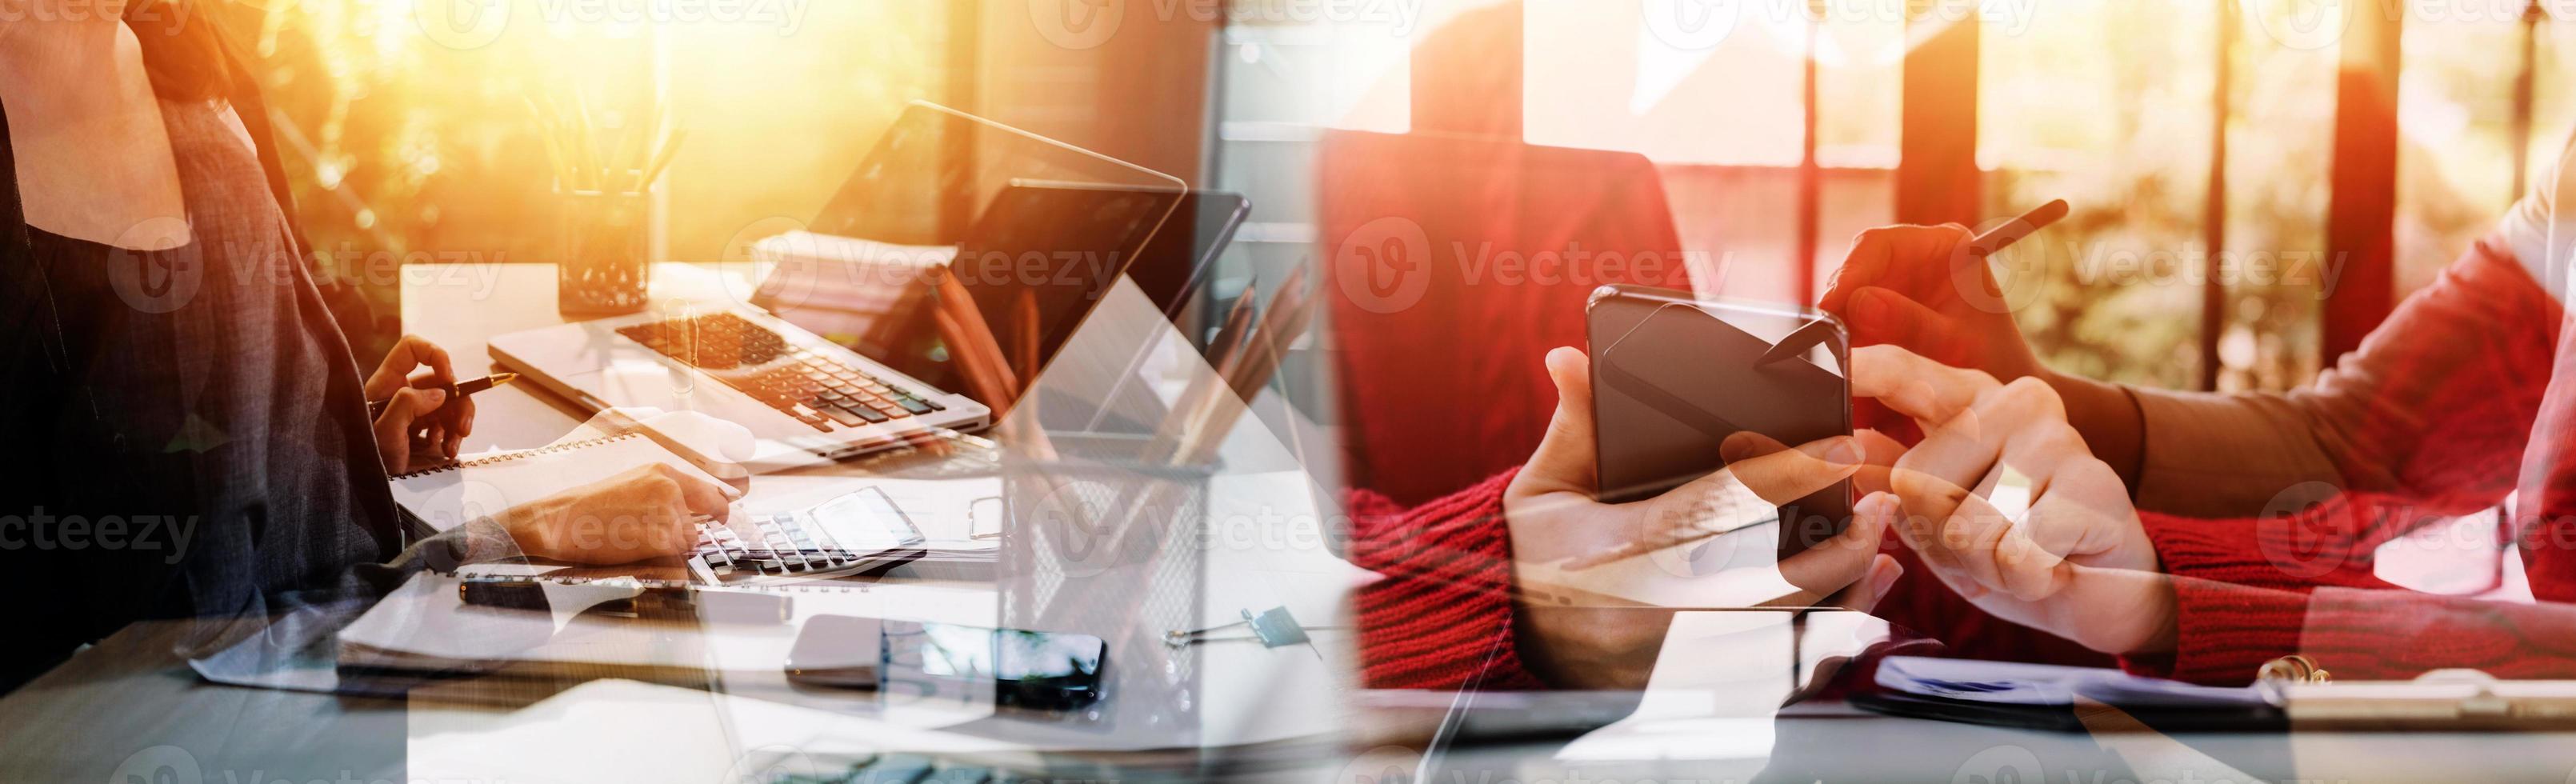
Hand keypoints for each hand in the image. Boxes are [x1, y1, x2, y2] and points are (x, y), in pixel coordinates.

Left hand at [366, 334, 474, 473]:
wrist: (367, 485)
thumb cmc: (367, 456)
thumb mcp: (384, 431)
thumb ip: (408, 405)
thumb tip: (440, 393)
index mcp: (388, 383)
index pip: (412, 348)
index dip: (435, 354)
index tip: (449, 378)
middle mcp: (404, 392)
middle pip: (442, 380)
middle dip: (459, 402)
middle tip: (463, 427)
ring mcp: (416, 410)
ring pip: (451, 403)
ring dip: (460, 422)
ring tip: (454, 446)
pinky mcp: (425, 428)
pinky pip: (449, 423)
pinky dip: (454, 436)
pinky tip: (447, 450)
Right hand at [493, 464, 738, 564]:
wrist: (561, 522)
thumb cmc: (588, 507)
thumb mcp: (630, 484)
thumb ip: (662, 492)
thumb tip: (690, 510)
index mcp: (662, 473)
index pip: (709, 490)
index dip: (719, 505)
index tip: (721, 515)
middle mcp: (671, 490)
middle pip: (704, 518)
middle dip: (696, 531)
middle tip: (683, 540)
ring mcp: (668, 515)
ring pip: (690, 540)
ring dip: (674, 548)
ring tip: (639, 543)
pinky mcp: (661, 539)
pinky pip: (676, 557)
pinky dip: (664, 560)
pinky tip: (637, 551)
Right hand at [1500, 347, 1907, 687]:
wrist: (1508, 638)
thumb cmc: (1534, 554)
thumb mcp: (1542, 487)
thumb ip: (1576, 426)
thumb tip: (1569, 358)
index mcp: (1620, 555)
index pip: (1718, 508)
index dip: (1789, 474)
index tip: (1842, 445)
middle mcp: (1655, 615)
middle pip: (1776, 585)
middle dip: (1844, 544)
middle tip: (1879, 503)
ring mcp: (1679, 661)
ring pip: (1792, 636)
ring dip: (1850, 595)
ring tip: (1882, 552)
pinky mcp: (1696, 688)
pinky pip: (1784, 675)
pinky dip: (1831, 644)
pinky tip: (1861, 609)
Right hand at [1821, 224, 2045, 384]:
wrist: (2005, 385)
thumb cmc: (1995, 360)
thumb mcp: (1957, 345)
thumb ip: (1911, 324)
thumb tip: (1856, 303)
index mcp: (1944, 246)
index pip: (1879, 244)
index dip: (1849, 272)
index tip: (1830, 307)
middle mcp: (1914, 257)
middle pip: (1856, 270)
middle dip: (1839, 306)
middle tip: (1826, 341)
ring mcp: (1895, 283)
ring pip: (1848, 298)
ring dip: (1841, 329)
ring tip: (1838, 359)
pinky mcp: (1882, 311)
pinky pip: (1851, 321)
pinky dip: (1847, 342)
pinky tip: (1848, 364)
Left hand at [1851, 344, 2175, 654]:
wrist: (2105, 591)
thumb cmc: (2012, 546)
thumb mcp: (1938, 515)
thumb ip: (1892, 477)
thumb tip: (1846, 445)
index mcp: (1969, 400)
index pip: (1902, 373)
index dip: (1861, 371)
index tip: (1817, 361)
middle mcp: (2014, 403)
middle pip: (1915, 480)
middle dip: (1939, 537)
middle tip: (1987, 544)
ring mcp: (2057, 437)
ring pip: (1965, 526)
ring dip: (1985, 566)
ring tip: (2020, 556)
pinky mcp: (2092, 483)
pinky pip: (2014, 553)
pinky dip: (2024, 579)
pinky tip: (2052, 567)